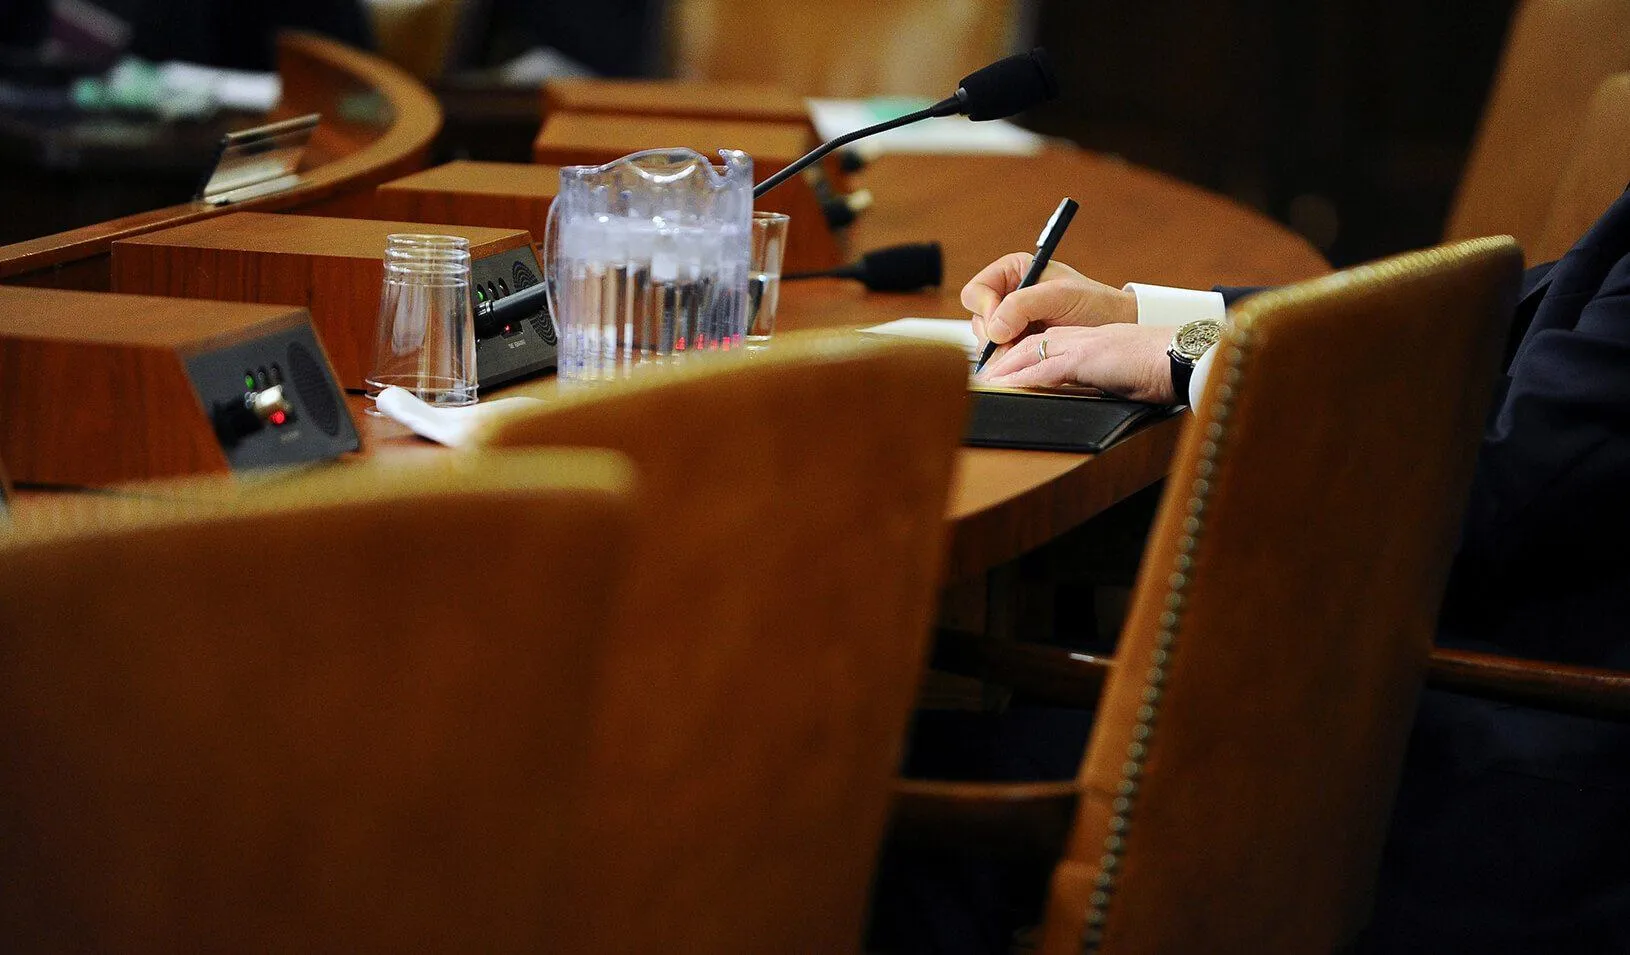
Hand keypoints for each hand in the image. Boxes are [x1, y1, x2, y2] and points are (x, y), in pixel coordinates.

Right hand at [962, 253, 1137, 354]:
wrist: (1114, 328)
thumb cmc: (1094, 304)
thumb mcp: (1060, 296)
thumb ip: (1023, 305)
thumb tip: (994, 328)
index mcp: (1013, 271)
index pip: (976, 292)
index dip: (986, 311)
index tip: (1002, 328)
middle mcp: (1008, 294)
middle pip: (977, 319)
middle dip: (994, 336)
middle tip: (1017, 344)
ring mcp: (1011, 320)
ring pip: (985, 341)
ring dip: (1003, 350)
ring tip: (1030, 348)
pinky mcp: (1018, 342)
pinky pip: (999, 354)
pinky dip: (1010, 360)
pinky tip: (1030, 357)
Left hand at [980, 323, 1176, 404]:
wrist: (1180, 358)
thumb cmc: (1158, 368)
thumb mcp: (1119, 374)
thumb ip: (1096, 379)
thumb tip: (1086, 393)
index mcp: (1087, 340)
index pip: (1043, 345)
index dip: (1017, 359)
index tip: (999, 375)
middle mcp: (1081, 338)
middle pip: (1030, 345)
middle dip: (1002, 362)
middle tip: (980, 381)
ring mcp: (1083, 345)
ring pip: (1032, 352)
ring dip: (1005, 370)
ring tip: (984, 385)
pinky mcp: (1088, 357)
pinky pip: (1047, 368)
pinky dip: (1024, 379)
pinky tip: (1007, 388)